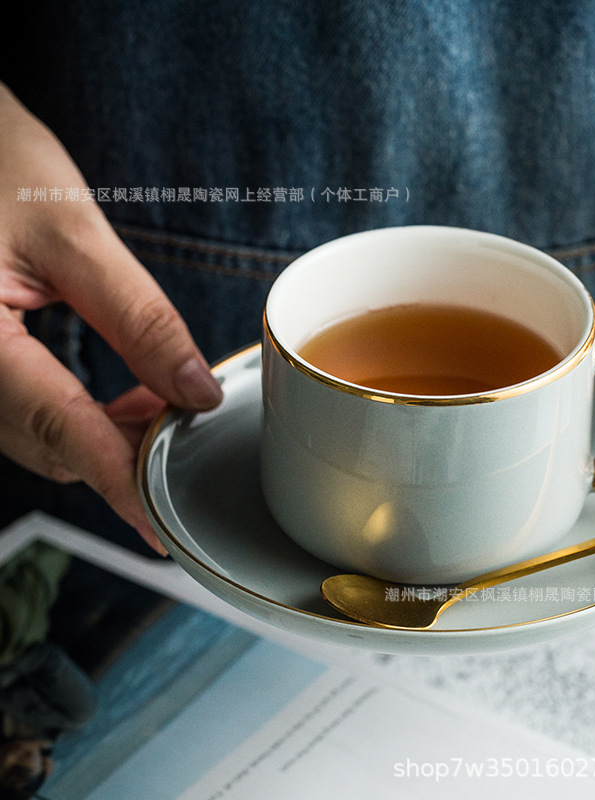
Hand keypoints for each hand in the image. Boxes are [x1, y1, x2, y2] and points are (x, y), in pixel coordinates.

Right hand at [0, 82, 222, 552]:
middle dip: (126, 453)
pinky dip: (81, 419)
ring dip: (108, 438)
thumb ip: (136, 317)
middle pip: (48, 444)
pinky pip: (26, 414)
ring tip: (167, 410)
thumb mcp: (68, 230)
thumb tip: (195, 390)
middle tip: (191, 436)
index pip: (57, 427)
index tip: (161, 524)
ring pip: (38, 437)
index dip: (118, 478)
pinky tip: (127, 401)